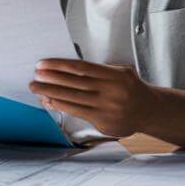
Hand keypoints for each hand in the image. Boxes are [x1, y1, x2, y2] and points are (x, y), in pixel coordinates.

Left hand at [28, 58, 158, 138]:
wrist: (150, 110)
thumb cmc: (130, 89)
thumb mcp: (120, 73)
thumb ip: (98, 71)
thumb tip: (66, 70)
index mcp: (114, 75)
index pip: (81, 68)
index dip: (59, 65)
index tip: (43, 64)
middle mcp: (111, 91)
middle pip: (74, 83)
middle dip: (51, 79)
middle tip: (34, 76)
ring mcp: (107, 107)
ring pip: (73, 98)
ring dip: (51, 93)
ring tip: (36, 88)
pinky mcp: (103, 121)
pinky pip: (77, 111)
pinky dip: (61, 106)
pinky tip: (49, 101)